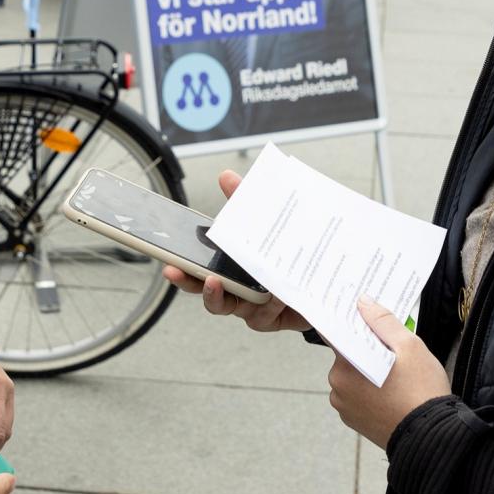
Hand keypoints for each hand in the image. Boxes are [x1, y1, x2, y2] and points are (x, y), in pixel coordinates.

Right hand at [162, 170, 308, 332]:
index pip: (198, 268)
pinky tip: (274, 293)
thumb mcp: (267, 221)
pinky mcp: (271, 317)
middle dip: (190, 283)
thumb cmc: (288, 251)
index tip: (168, 265)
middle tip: (177, 272)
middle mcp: (236, 287)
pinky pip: (261, 314)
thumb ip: (245, 201)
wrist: (325, 276)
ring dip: (220, 296)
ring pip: (228, 306)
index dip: (181, 269)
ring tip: (217, 281)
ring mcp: (251, 305)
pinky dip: (266, 303)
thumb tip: (225, 176)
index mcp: (230, 265)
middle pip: (206, 290)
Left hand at [327, 297, 450, 449]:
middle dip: (367, 350)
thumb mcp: (409, 346)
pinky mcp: (353, 420)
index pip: (339, 333)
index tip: (366, 319)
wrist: (430, 436)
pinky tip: (392, 394)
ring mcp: (343, 405)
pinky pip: (357, 396)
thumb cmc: (421, 391)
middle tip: (394, 354)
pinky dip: (370, 391)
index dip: (353, 323)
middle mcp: (338, 384)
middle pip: (348, 355)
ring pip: (353, 376)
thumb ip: (383, 322)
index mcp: (346, 363)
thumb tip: (363, 302)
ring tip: (397, 377)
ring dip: (368, 372)